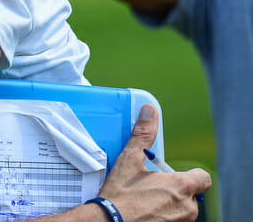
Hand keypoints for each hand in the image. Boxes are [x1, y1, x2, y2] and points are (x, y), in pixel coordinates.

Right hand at [96, 104, 210, 220]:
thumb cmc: (120, 195)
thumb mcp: (129, 160)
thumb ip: (144, 135)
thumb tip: (150, 112)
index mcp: (181, 186)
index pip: (203, 178)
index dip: (191, 174)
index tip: (174, 174)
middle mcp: (188, 208)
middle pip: (191, 194)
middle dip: (175, 189)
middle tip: (152, 187)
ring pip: (183, 209)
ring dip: (170, 204)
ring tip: (147, 201)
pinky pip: (175, 221)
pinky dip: (165, 216)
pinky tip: (147, 213)